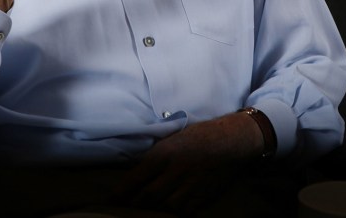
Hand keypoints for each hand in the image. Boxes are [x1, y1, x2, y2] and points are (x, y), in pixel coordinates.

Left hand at [111, 113, 263, 214]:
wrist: (234, 140)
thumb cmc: (201, 134)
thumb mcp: (174, 137)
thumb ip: (157, 155)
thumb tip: (139, 173)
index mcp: (166, 152)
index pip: (137, 177)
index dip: (121, 192)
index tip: (111, 199)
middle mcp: (176, 170)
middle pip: (148, 196)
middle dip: (134, 204)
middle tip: (126, 206)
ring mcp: (191, 185)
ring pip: (166, 206)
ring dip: (154, 209)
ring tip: (146, 209)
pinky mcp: (204, 196)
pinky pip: (185, 211)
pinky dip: (174, 212)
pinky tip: (168, 210)